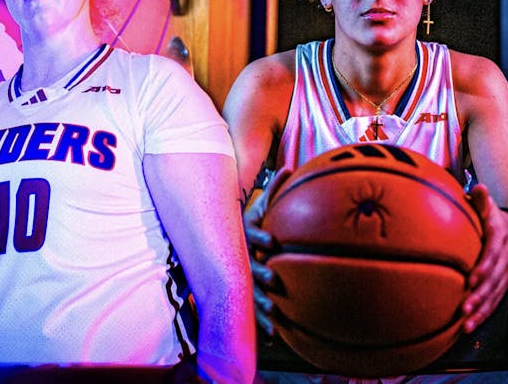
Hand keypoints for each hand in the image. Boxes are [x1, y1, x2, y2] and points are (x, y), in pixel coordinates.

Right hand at [244, 169, 290, 335]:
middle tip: (273, 281)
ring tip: (273, 318)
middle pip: (249, 267)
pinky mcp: (241, 292)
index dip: (262, 238)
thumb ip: (273, 190)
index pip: (252, 236)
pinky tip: (270, 339)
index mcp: (245, 236)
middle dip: (260, 276)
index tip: (272, 242)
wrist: (219, 240)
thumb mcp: (257, 207)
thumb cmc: (247, 223)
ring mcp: (238, 276)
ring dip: (259, 306)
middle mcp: (239, 257)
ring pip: (247, 293)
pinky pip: (248, 310)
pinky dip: (257, 324)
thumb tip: (288, 169)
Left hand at [462, 184, 507, 331]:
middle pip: (495, 279)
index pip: (493, 253)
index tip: (472, 278)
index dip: (485, 266)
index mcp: (500, 237)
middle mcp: (505, 257)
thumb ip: (481, 200)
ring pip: (496, 294)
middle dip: (481, 295)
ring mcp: (506, 272)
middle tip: (465, 308)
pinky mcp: (503, 282)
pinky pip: (495, 300)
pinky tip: (470, 325)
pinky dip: (484, 313)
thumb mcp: (487, 206)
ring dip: (482, 310)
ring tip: (466, 323)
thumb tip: (479, 189)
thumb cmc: (490, 217)